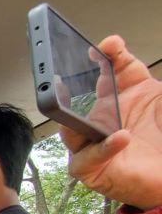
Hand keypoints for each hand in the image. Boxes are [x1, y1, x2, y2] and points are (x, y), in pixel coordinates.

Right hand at [61, 35, 161, 210]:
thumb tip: (112, 43)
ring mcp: (93, 146)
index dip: (104, 58)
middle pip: (72, 105)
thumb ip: (134, 70)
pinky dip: (101, 149)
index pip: (107, 73)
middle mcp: (101, 122)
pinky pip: (84, 160)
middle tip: (64, 82)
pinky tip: (120, 138)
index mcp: (118, 100)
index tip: (104, 48)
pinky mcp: (93, 171)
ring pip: (70, 133)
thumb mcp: (159, 97)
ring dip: (79, 125)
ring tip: (103, 119)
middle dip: (61, 95)